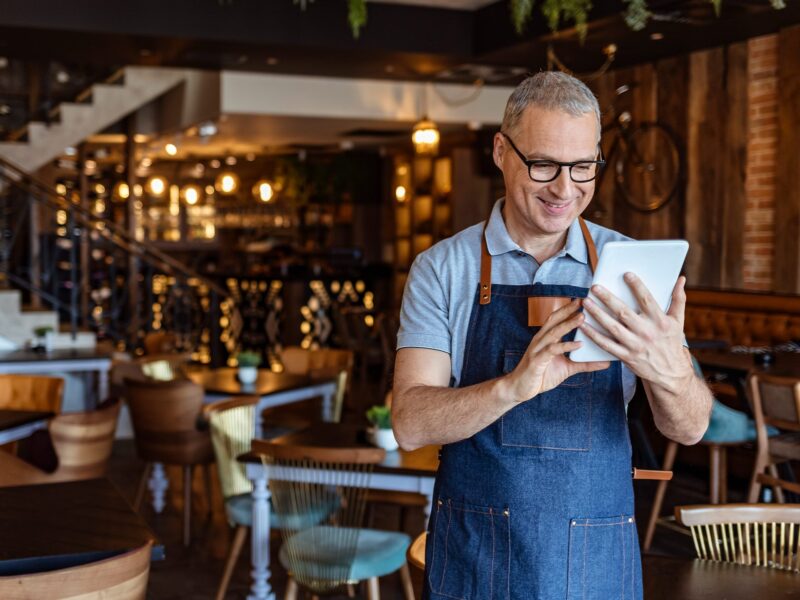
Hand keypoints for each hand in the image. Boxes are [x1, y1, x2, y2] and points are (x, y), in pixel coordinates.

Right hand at [504, 299, 609, 403]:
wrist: (519, 389)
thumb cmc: (541, 376)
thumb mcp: (567, 369)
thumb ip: (584, 364)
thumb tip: (606, 362)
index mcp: (545, 339)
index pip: (557, 319)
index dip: (568, 308)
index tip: (582, 300)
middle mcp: (540, 340)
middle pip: (554, 320)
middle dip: (568, 309)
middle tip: (583, 300)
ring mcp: (537, 349)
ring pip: (554, 332)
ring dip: (568, 324)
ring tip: (582, 317)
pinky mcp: (537, 361)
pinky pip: (552, 350)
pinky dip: (566, 346)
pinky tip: (578, 344)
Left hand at [579, 274, 693, 393]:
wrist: (671, 374)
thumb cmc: (672, 342)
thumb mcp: (678, 321)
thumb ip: (678, 299)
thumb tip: (681, 279)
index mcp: (660, 322)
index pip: (647, 300)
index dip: (637, 287)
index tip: (626, 274)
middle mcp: (647, 333)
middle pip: (624, 312)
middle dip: (608, 298)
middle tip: (595, 287)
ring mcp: (635, 346)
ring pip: (612, 327)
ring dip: (597, 314)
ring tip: (586, 302)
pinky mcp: (626, 357)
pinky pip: (606, 345)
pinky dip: (593, 335)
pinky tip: (583, 325)